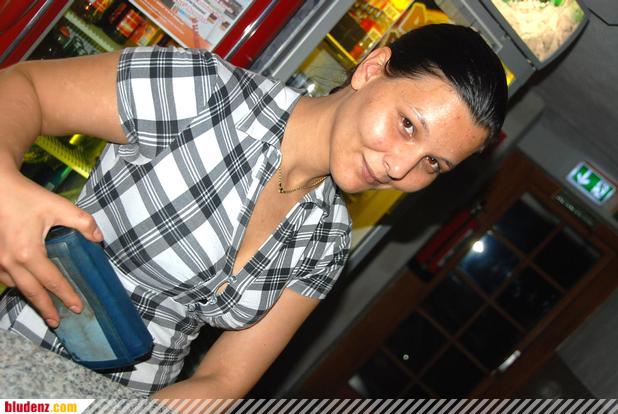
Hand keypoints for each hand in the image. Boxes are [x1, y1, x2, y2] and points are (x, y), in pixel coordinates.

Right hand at [0, 168, 102, 326]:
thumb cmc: (27, 197)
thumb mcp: (59, 207)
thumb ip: (83, 223)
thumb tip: (98, 240)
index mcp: (28, 253)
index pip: (52, 281)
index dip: (66, 295)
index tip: (77, 307)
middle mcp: (9, 262)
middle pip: (32, 293)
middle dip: (46, 309)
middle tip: (58, 321)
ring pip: (16, 287)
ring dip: (32, 299)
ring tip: (46, 308)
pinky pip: (5, 279)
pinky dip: (18, 286)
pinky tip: (27, 288)